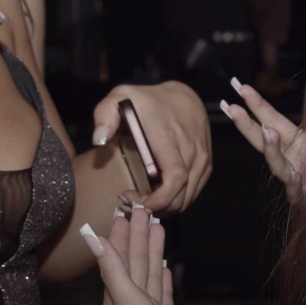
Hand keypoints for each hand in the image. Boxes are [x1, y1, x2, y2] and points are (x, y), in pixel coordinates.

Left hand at [87, 208, 202, 304]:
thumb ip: (113, 270)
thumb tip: (92, 237)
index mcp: (115, 297)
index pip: (117, 255)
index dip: (121, 231)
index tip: (124, 207)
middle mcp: (128, 302)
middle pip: (133, 259)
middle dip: (137, 234)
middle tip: (143, 207)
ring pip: (148, 272)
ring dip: (152, 249)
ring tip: (158, 226)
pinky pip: (162, 291)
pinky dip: (163, 275)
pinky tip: (165, 265)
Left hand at [90, 82, 211, 214]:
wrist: (184, 96)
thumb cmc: (149, 100)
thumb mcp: (121, 97)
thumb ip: (105, 115)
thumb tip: (99, 140)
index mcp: (169, 138)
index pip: (175, 176)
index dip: (159, 198)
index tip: (136, 200)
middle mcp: (191, 151)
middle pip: (180, 195)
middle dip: (156, 208)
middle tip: (132, 201)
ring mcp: (202, 159)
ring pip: (188, 198)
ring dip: (166, 207)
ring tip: (144, 199)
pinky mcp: (206, 165)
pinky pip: (194, 192)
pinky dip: (177, 200)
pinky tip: (159, 193)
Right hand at [221, 77, 305, 204]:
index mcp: (292, 140)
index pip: (270, 118)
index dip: (256, 103)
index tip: (241, 86)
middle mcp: (288, 157)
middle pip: (262, 140)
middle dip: (246, 124)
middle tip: (233, 109)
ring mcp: (293, 178)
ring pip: (278, 166)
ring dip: (271, 149)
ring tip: (269, 132)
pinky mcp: (305, 197)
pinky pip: (298, 192)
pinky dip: (296, 185)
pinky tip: (297, 176)